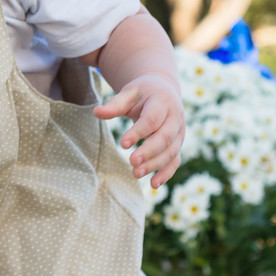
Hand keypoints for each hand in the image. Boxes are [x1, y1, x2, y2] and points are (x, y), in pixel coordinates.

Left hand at [94, 72, 184, 187]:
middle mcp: (175, 118)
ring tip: (135, 173)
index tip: (123, 144)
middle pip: (165, 137)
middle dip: (149, 152)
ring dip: (155, 165)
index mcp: (162, 102)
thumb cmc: (142, 93)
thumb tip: (96, 112)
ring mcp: (179, 133)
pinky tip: (153, 185)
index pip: (152, 119)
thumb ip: (114, 104)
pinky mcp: (178, 144)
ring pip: (171, 152)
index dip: (139, 132)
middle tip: (132, 163)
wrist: (163, 90)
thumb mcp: (129, 93)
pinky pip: (175, 161)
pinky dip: (166, 173)